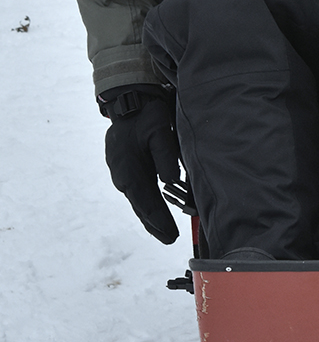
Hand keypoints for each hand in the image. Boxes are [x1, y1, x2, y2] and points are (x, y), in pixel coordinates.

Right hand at [101, 87, 180, 243]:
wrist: (129, 102)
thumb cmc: (146, 115)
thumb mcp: (160, 131)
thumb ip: (166, 156)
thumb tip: (172, 181)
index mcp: (129, 171)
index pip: (147, 203)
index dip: (160, 222)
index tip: (172, 235)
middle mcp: (123, 177)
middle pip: (141, 208)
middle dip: (156, 225)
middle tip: (171, 240)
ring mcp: (122, 175)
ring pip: (139, 202)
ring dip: (151, 218)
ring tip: (165, 233)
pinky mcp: (126, 170)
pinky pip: (138, 193)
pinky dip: (147, 206)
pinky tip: (154, 214)